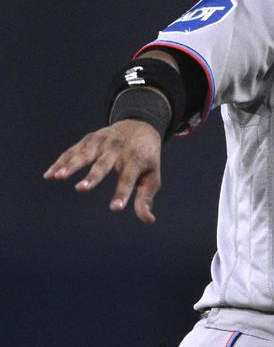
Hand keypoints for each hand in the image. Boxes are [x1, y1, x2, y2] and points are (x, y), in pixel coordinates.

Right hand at [44, 120, 162, 223]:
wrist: (139, 125)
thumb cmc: (145, 157)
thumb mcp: (151, 175)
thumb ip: (146, 198)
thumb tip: (149, 220)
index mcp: (136, 159)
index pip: (128, 179)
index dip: (122, 193)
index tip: (115, 208)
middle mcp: (118, 149)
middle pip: (104, 164)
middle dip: (93, 176)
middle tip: (82, 189)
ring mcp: (102, 142)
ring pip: (85, 154)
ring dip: (71, 165)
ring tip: (58, 177)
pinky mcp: (89, 139)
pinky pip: (72, 151)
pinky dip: (60, 162)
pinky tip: (49, 175)